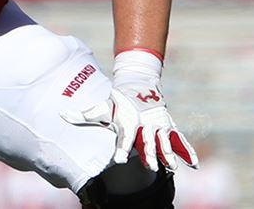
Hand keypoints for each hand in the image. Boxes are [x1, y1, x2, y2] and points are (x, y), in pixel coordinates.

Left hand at [61, 50, 197, 171]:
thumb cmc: (116, 101)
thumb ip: (83, 115)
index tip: (119, 159)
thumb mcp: (101, 107)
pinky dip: (187, 152)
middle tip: (150, 168)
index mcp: (128, 122)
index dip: (122, 149)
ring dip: (168, 155)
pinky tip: (193, 165)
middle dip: (148, 155)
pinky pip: (179, 141)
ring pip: (165, 143)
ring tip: (171, 169)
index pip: (124, 138)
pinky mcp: (168, 127)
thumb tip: (61, 115)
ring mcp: (158, 126)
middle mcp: (144, 125)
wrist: (138, 84)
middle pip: (147, 142)